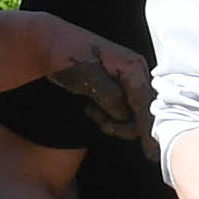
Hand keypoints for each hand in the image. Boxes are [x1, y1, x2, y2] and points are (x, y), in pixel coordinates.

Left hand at [36, 17, 156, 143]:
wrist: (48, 45)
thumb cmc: (67, 56)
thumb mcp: (88, 77)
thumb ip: (111, 97)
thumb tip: (126, 116)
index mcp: (133, 67)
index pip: (146, 104)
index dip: (148, 129)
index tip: (150, 152)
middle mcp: (136, 73)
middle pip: (144, 111)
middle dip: (125, 125)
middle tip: (103, 126)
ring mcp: (127, 80)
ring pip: (132, 113)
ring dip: (113, 120)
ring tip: (92, 112)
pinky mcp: (116, 86)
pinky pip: (121, 109)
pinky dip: (108, 115)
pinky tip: (91, 107)